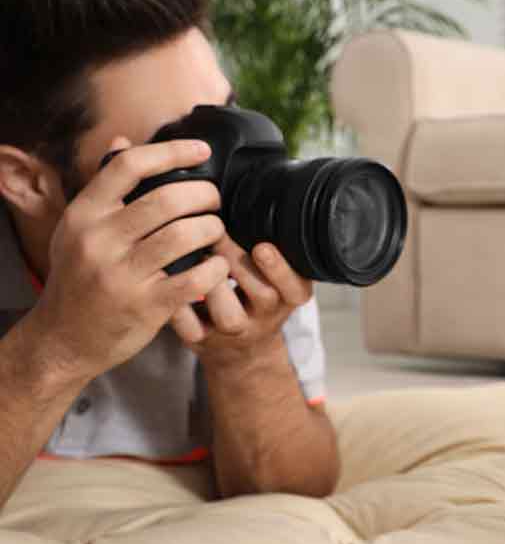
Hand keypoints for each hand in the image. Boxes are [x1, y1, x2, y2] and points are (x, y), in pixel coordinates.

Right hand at [29, 137, 229, 385]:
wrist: (64, 339)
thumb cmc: (80, 277)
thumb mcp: (78, 229)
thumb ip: (103, 188)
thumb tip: (123, 141)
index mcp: (84, 215)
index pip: (129, 166)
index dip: (172, 151)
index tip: (202, 151)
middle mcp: (99, 240)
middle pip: (167, 199)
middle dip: (204, 194)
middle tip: (215, 200)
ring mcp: (121, 274)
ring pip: (185, 235)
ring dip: (213, 228)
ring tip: (216, 230)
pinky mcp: (145, 305)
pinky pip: (195, 277)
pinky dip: (216, 268)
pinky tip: (218, 265)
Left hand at [171, 236, 312, 371]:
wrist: (239, 349)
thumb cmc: (253, 296)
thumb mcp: (276, 276)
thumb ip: (270, 246)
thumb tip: (255, 194)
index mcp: (288, 297)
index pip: (297, 288)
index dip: (281, 269)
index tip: (263, 247)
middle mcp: (266, 316)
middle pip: (263, 295)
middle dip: (239, 263)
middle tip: (217, 234)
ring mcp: (235, 331)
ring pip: (228, 314)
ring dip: (211, 283)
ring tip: (194, 254)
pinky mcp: (203, 341)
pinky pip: (189, 328)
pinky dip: (177, 304)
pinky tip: (168, 278)